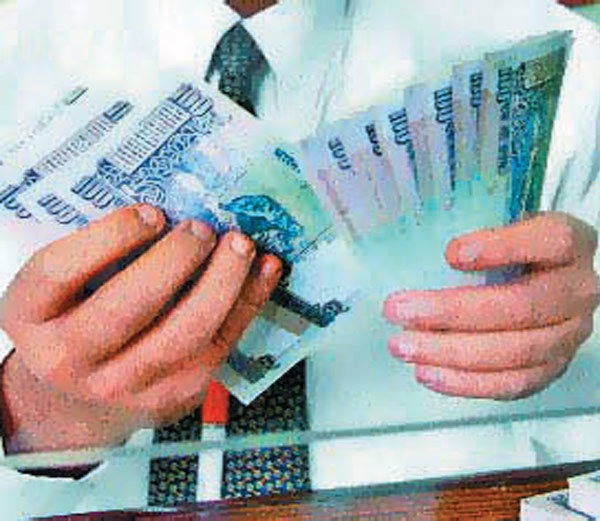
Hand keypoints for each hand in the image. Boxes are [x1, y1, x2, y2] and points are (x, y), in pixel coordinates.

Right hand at [0, 205, 281, 453]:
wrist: (77, 401)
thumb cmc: (73, 323)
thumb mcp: (63, 290)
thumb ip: (97, 254)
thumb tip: (173, 207)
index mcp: (32, 316)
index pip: (60, 272)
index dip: (110, 236)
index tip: (152, 212)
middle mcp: (70, 358)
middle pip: (127, 308)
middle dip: (175, 261)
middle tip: (203, 228)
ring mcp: (125, 385)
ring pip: (183, 335)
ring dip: (222, 283)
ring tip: (242, 244)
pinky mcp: (174, 395)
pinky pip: (218, 347)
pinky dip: (248, 304)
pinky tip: (265, 270)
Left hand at [383, 212, 599, 399]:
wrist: (542, 278)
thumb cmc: (511, 248)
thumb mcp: (501, 222)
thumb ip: (472, 225)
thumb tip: (410, 244)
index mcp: (571, 243)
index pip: (551, 240)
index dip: (503, 247)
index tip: (450, 254)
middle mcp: (578, 291)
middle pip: (521, 307)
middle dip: (452, 312)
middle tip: (398, 310)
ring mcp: (569, 335)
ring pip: (514, 352)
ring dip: (450, 352)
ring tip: (403, 346)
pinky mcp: (552, 369)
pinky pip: (511, 384)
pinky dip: (465, 382)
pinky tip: (427, 372)